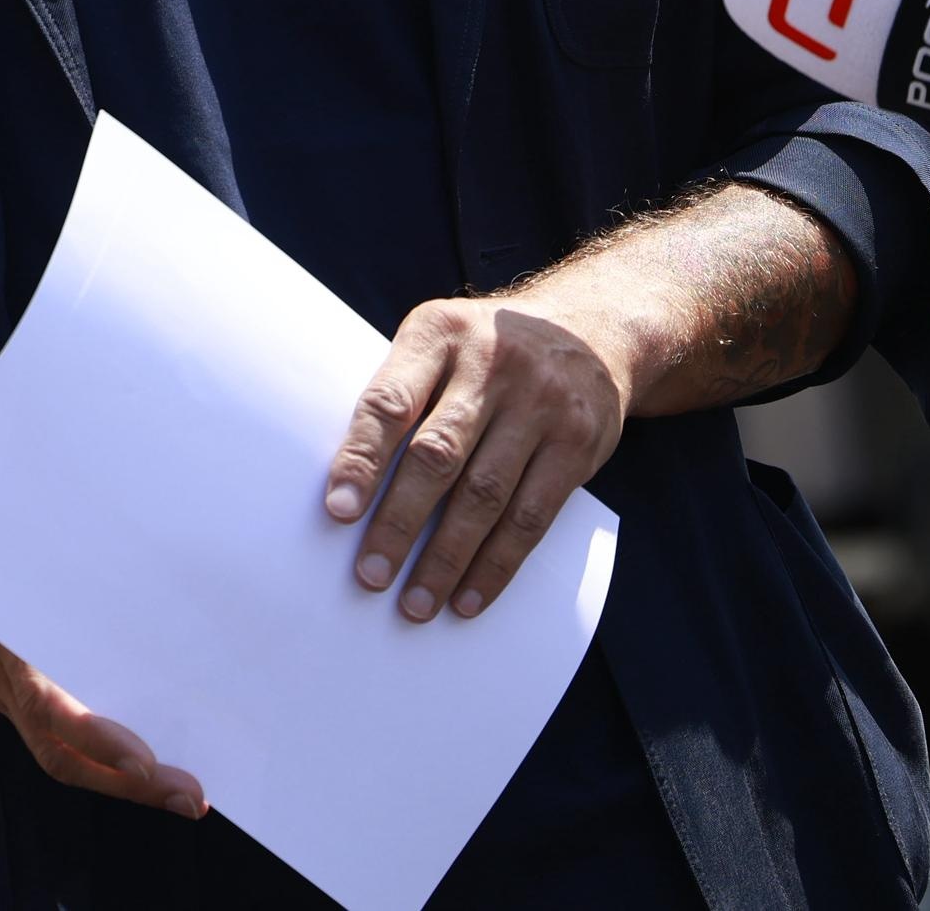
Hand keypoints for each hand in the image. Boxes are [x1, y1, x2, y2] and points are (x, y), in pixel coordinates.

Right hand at [0, 434, 204, 815]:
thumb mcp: (13, 526)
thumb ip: (59, 543)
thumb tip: (130, 528)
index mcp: (0, 640)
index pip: (46, 708)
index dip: (96, 739)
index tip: (146, 762)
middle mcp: (0, 676)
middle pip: (59, 752)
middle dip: (127, 783)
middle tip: (191, 797)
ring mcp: (2, 685)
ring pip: (59, 751)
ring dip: (120, 777)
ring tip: (180, 789)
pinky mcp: (11, 682)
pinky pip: (57, 730)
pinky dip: (101, 749)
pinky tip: (145, 751)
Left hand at [322, 296, 630, 623]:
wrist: (592, 327)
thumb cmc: (485, 350)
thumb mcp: (442, 341)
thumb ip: (403, 393)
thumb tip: (348, 488)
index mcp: (440, 334)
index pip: (391, 401)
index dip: (362, 458)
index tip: (337, 511)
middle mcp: (492, 363)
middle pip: (438, 455)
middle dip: (400, 523)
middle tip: (370, 575)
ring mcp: (541, 403)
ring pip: (485, 495)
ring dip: (446, 558)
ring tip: (416, 603)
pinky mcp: (578, 443)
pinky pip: (531, 517)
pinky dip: (496, 565)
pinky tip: (468, 598)